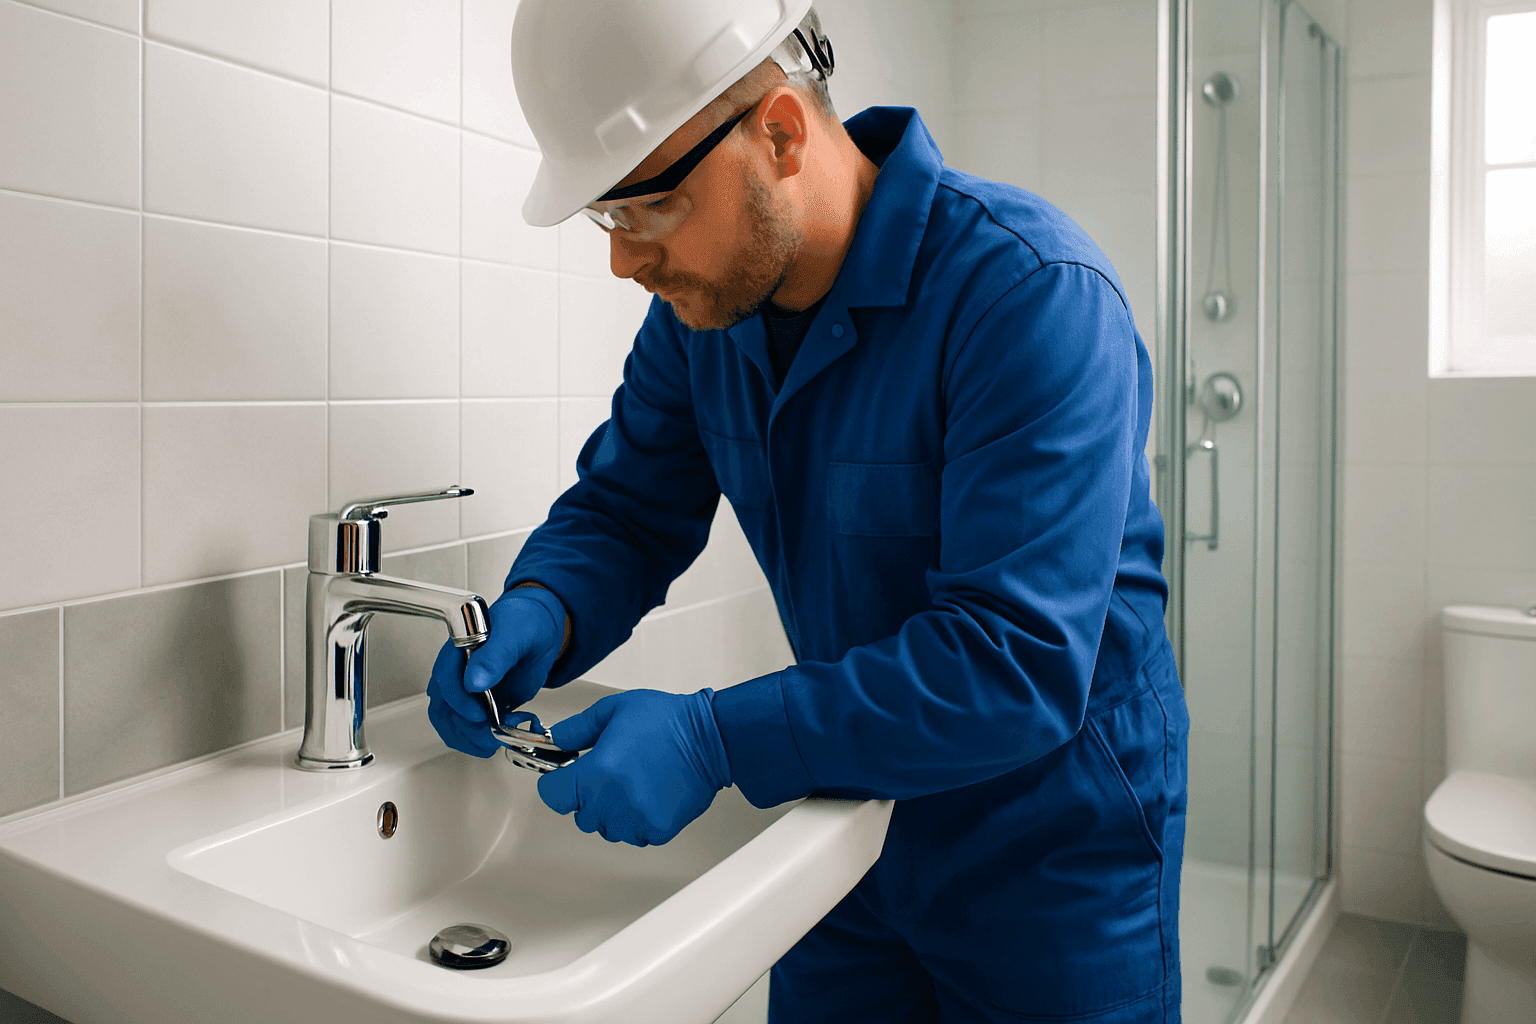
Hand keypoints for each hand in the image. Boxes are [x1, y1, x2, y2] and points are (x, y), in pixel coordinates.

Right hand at [426, 586, 565, 757]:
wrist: (540, 629)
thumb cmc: (525, 622)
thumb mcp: (515, 633)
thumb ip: (496, 656)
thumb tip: (474, 681)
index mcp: (458, 651)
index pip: (444, 680)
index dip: (459, 702)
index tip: (479, 715)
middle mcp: (456, 673)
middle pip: (445, 709)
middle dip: (468, 728)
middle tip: (495, 734)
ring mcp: (466, 692)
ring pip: (452, 725)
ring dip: (472, 740)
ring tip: (500, 738)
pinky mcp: (480, 706)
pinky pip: (468, 731)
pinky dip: (480, 741)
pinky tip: (501, 736)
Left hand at [537, 689, 731, 845]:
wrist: (710, 738)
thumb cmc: (666, 721)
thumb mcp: (614, 710)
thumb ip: (577, 729)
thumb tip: (555, 741)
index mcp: (597, 771)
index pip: (552, 796)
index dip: (558, 783)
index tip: (569, 776)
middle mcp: (612, 801)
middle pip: (579, 814)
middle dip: (588, 796)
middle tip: (611, 773)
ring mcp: (635, 819)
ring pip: (606, 828)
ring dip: (612, 812)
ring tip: (634, 784)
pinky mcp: (657, 830)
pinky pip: (633, 835)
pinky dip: (637, 821)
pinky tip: (650, 795)